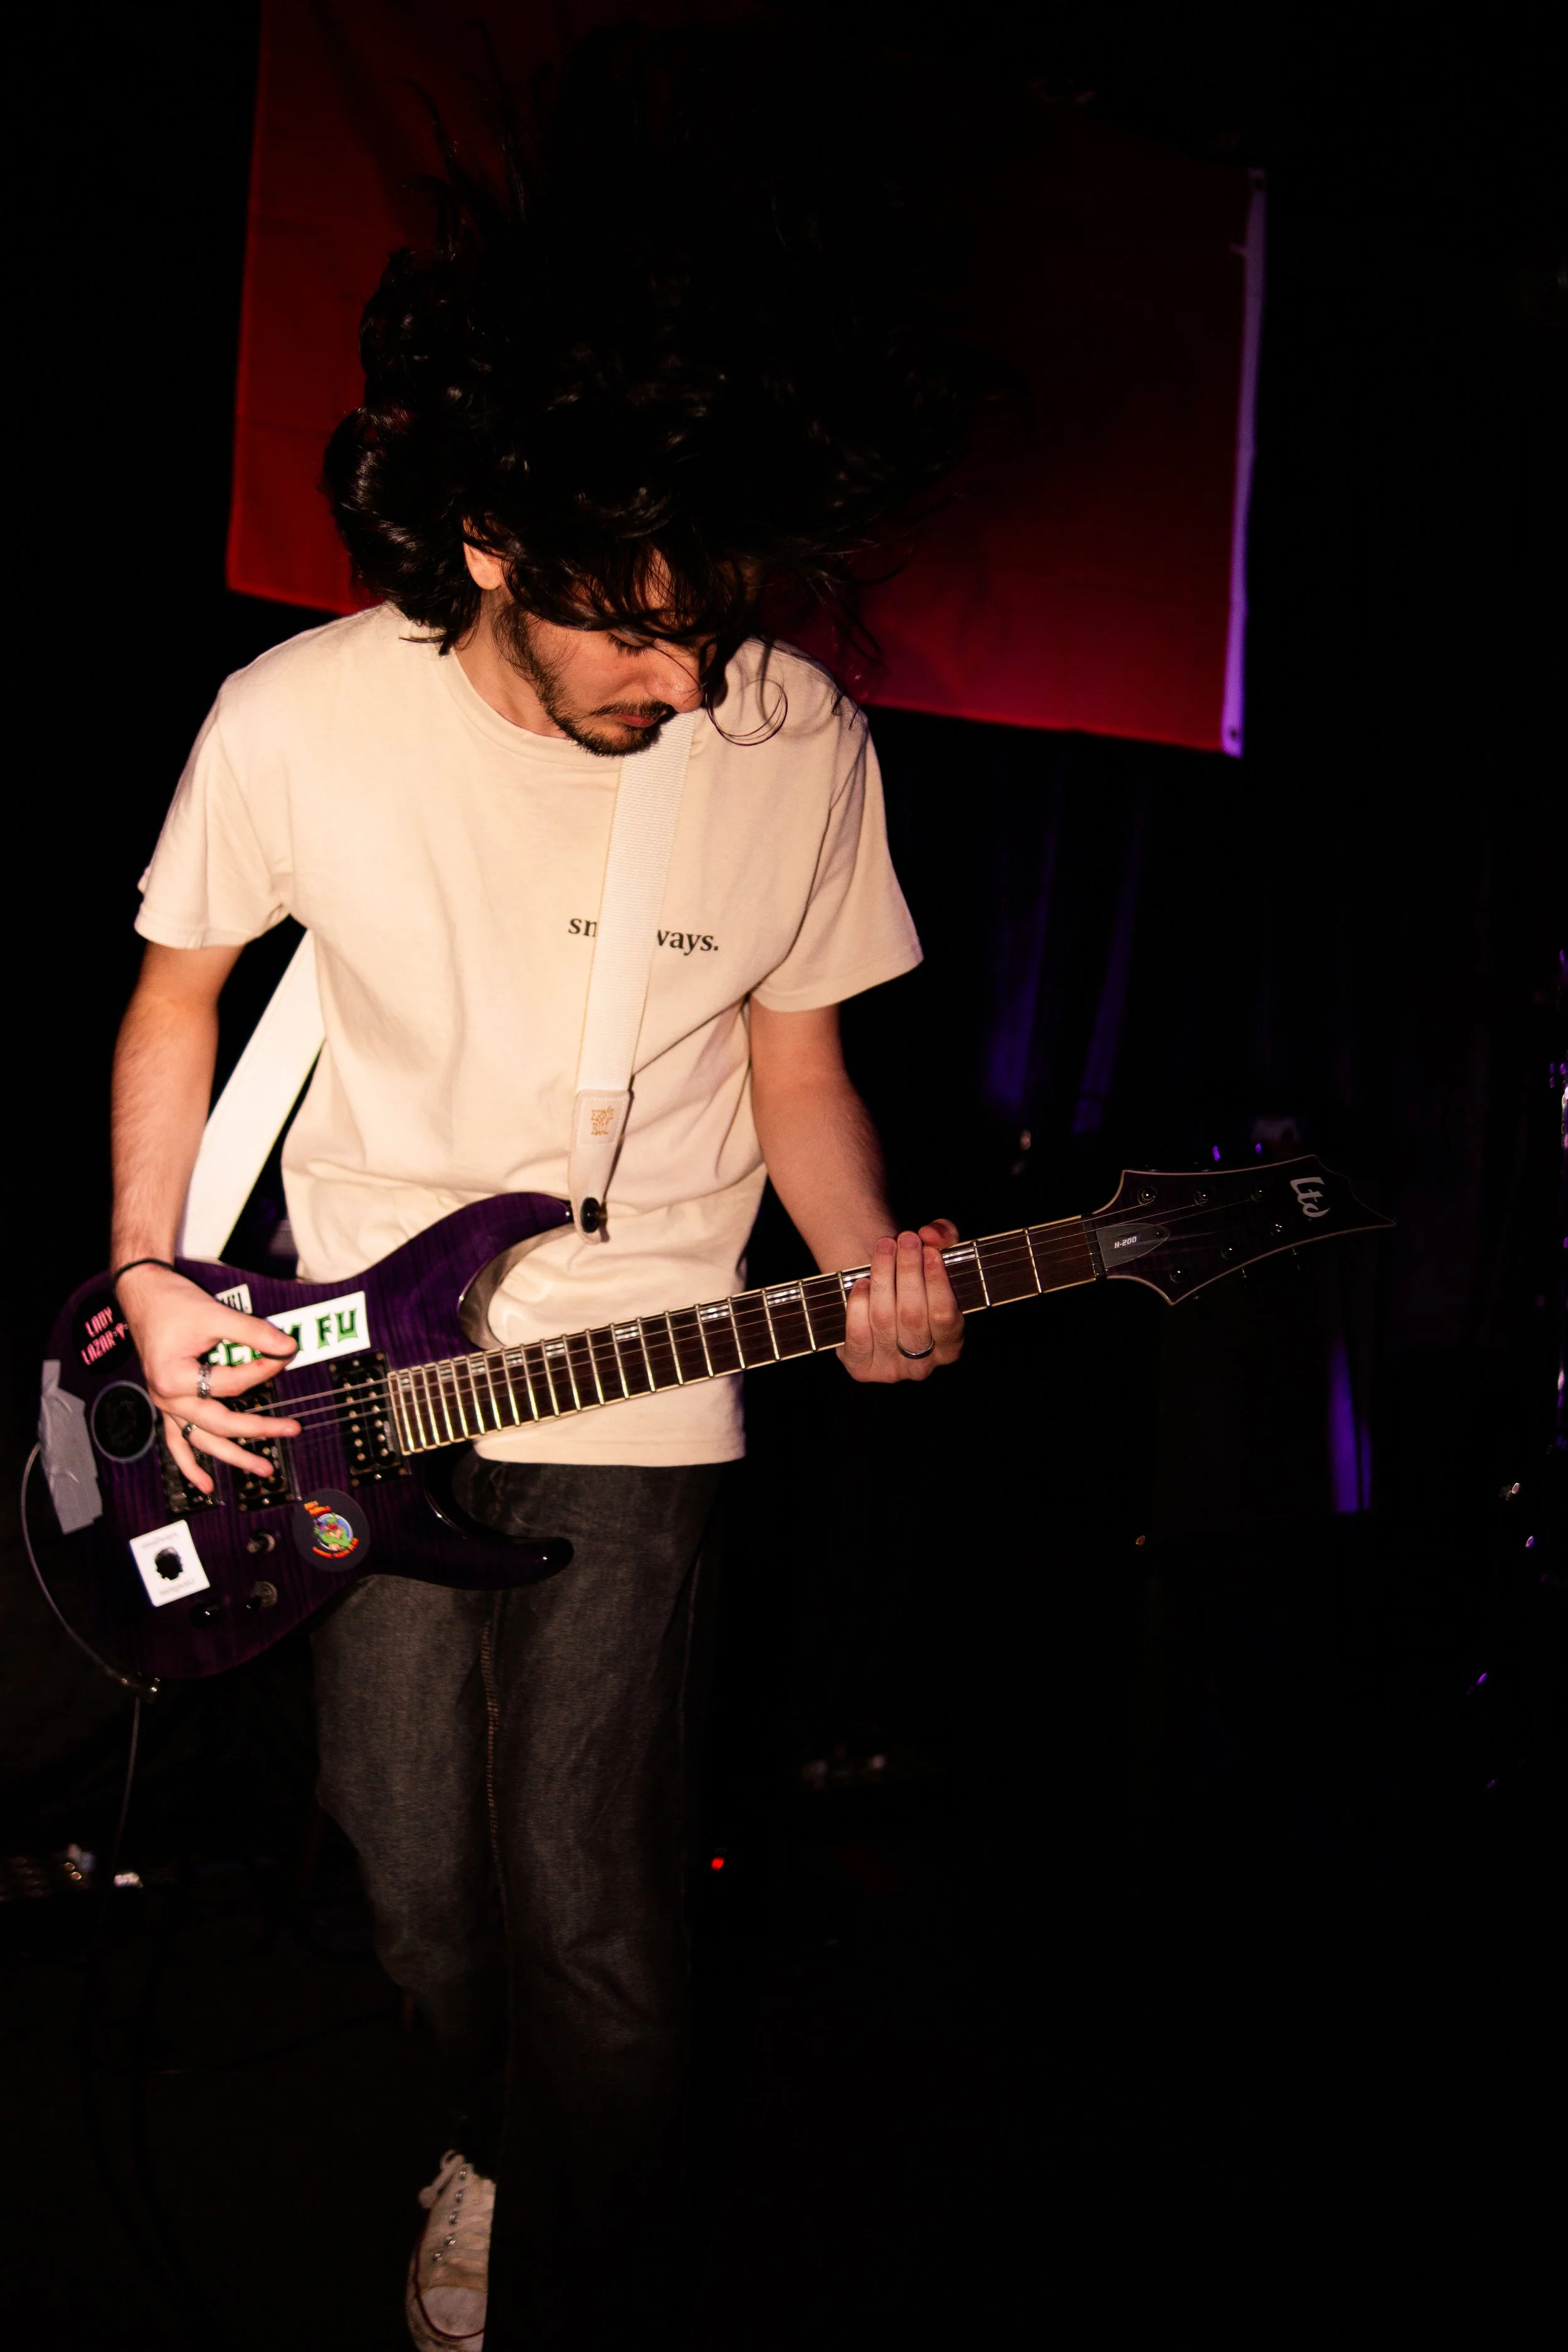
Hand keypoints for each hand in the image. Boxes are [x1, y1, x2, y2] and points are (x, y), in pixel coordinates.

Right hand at [115, 1262, 299, 1494]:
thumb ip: (252, 1333)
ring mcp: (165, 1405)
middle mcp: (167, 1398)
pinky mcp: (167, 1404)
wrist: (143, 1294)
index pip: (232, 1383)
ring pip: (202, 1440)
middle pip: (221, 1422)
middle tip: (292, 1429)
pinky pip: (177, 1443)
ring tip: (264, 1468)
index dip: (263, 1370)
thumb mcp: (214, 1314)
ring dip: (233, 1456)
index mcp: (175, 1378)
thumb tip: (288, 1347)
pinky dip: (190, 1466)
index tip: (285, 1356)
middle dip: (259, 1428)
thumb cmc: (173, 1303)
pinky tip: (205, 1486)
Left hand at [840, 1221, 964, 1383]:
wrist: (875, 1296)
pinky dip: (858, 1306)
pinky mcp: (861, 1368)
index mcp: (950, 1347)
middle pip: (913, 1316)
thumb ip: (944, 1237)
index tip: (929, 1251)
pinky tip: (862, 1282)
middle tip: (905, 1239)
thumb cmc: (913, 1277)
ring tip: (884, 1247)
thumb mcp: (936, 1253)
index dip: (937, 1283)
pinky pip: (857, 1336)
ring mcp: (891, 1370)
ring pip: (884, 1320)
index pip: (946, 1318)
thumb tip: (931, 1234)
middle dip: (908, 1272)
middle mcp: (922, 1365)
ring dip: (883, 1277)